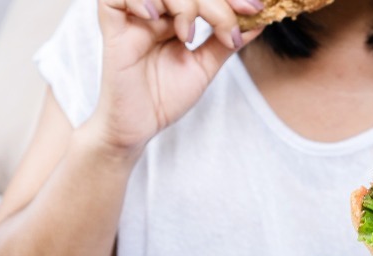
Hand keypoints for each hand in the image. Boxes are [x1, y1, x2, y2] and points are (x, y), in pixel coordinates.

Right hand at [90, 0, 262, 156]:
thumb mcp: (204, 66)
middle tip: (228, 28)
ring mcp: (134, 18)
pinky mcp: (113, 29)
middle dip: (215, 3)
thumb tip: (259, 20)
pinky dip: (139, 0)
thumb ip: (226, 41)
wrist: (139, 127)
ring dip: (182, 3)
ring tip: (188, 34)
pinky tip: (156, 17)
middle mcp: (155, 12)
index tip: (256, 9)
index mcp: (175, 16)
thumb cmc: (165, 97)